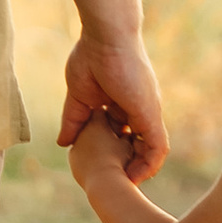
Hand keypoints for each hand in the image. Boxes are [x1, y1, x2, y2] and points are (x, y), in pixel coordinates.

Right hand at [59, 29, 166, 180]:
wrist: (105, 37)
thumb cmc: (91, 57)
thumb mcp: (79, 96)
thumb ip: (73, 120)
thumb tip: (63, 142)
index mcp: (122, 103)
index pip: (123, 135)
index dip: (114, 153)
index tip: (101, 167)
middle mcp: (138, 109)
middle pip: (139, 144)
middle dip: (128, 164)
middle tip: (115, 182)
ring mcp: (146, 111)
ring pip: (151, 149)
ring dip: (140, 169)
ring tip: (126, 185)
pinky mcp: (150, 114)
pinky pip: (158, 146)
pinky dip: (150, 165)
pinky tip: (136, 178)